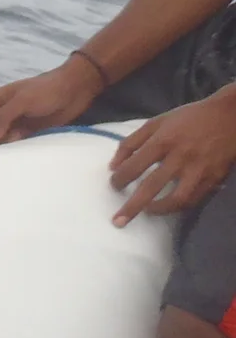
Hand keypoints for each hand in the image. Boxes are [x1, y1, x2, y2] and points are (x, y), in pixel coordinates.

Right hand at [0, 61, 106, 147]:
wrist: (76, 89)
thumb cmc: (47, 90)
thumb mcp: (23, 100)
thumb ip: (4, 117)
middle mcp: (2, 113)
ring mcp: (15, 122)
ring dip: (1, 148)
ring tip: (10, 154)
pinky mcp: (28, 131)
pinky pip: (15, 143)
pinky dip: (14, 149)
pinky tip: (20, 153)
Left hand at [109, 89, 235, 226]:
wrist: (229, 116)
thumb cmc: (189, 118)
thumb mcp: (157, 122)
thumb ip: (132, 142)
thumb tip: (113, 165)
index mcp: (162, 141)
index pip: (134, 166)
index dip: (120, 179)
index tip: (114, 185)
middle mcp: (179, 157)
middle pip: (152, 186)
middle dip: (133, 206)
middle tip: (118, 221)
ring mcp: (199, 170)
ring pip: (177, 198)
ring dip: (159, 210)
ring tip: (146, 213)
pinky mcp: (214, 177)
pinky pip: (195, 198)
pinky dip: (180, 206)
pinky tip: (169, 206)